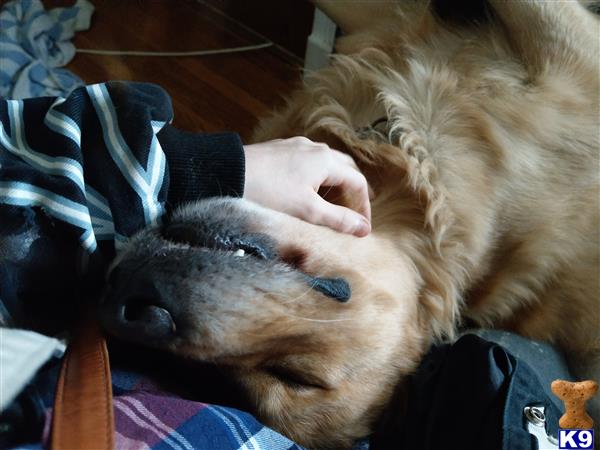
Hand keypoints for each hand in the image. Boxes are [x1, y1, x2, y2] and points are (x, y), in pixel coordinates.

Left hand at [244, 137, 371, 236]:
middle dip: (353, 187)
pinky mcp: (278, 149)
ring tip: (333, 200)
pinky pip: (306, 160)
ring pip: (325, 161)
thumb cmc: (268, 193)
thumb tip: (364, 228)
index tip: (363, 226)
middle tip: (355, 208)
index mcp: (326, 160)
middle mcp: (313, 148)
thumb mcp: (307, 211)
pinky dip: (316, 175)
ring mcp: (294, 145)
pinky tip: (305, 188)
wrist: (226, 172)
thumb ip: (338, 219)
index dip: (364, 205)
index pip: (357, 181)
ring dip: (334, 180)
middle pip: (345, 166)